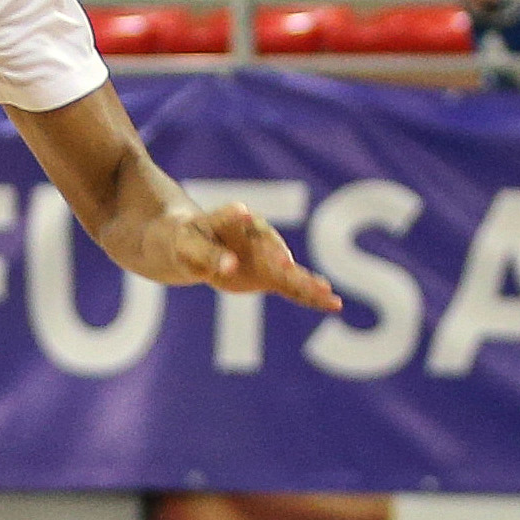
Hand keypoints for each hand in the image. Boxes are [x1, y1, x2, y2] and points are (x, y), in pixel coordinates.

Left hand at [151, 200, 342, 309]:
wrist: (191, 244)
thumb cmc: (185, 240)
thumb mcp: (186, 246)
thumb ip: (207, 255)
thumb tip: (230, 267)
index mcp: (233, 219)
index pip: (236, 219)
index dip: (240, 218)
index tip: (245, 214)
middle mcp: (257, 236)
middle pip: (272, 249)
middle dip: (281, 260)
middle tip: (288, 267)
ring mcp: (267, 256)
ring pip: (288, 272)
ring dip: (306, 283)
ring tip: (327, 293)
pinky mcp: (271, 275)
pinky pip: (293, 288)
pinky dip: (311, 296)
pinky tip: (334, 305)